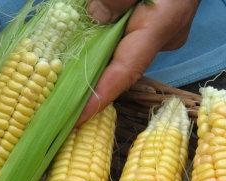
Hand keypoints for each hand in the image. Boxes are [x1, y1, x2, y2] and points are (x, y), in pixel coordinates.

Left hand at [76, 0, 200, 124]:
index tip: (78, 117)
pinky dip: (108, 51)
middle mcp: (162, 38)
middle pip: (122, 69)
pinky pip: (129, 44)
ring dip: (98, 66)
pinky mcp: (157, 27)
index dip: (101, 96)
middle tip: (64, 99)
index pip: (125, 71)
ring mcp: (161, 34)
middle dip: (94, 85)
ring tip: (69, 80)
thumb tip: (94, 18)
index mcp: (159, 25)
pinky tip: (87, 53)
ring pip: (124, 56)